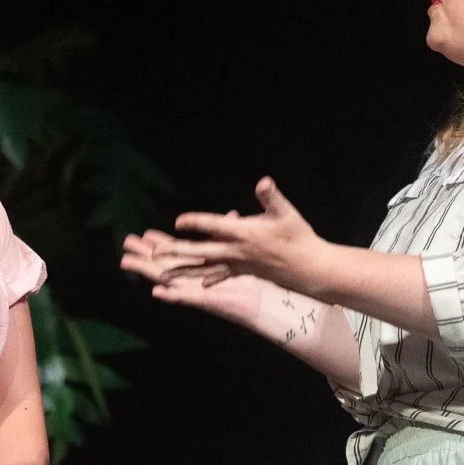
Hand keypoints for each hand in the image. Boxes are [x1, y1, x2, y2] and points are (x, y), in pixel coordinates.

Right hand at [122, 226, 273, 328]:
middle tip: (126, 243)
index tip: (145, 233)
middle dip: (144, 253)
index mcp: (201, 263)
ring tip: (127, 262)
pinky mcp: (203, 302)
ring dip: (147, 272)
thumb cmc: (251, 277)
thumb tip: (233, 213)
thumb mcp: (239, 250)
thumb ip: (232, 234)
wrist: (262, 299)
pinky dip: (169, 296)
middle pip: (163, 263)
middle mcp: (193, 277)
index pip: (177, 250)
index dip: (161, 242)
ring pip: (165, 279)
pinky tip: (155, 291)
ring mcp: (194, 290)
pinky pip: (183, 299)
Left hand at [165, 177, 325, 290]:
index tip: (179, 221)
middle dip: (177, 251)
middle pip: (201, 251)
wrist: (309, 267)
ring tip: (160, 274)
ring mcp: (238, 264)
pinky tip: (196, 282)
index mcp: (244, 234)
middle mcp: (236, 251)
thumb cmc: (298, 236)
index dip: (196, 222)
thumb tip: (263, 182)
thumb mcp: (286, 213)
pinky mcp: (243, 271)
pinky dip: (207, 278)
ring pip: (205, 268)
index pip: (215, 226)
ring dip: (182, 270)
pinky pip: (220, 276)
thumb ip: (271, 197)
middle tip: (154, 252)